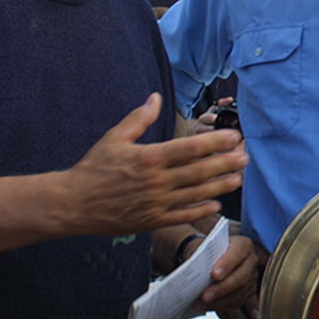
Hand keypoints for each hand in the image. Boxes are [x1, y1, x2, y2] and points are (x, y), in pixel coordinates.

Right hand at [62, 93, 246, 234]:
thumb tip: (155, 97)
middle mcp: (156, 181)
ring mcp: (155, 203)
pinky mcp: (150, 221)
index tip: (234, 136)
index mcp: (149, 158)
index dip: (215, 142)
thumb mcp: (114, 137)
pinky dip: (200, 210)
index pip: (190, 148)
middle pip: (199, 171)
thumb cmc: (94, 168)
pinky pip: (181, 216)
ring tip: (238, 179)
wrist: (72, 204)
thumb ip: (139, 118)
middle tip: (245, 156)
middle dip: (225, 163)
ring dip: (219, 186)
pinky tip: (216, 204)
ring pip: (195, 195)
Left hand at [194, 234, 260, 318]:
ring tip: (202, 307)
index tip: (214, 275)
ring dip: (221, 303)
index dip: (227, 264)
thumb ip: (204, 261)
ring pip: (241, 293)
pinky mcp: (249, 291)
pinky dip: (235, 313)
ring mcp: (252, 277)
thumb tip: (197, 279)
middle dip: (222, 289)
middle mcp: (251, 260)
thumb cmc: (206, 252)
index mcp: (242, 245)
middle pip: (241, 276)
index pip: (237, 253)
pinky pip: (243, 304)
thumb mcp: (203, 250)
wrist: (207, 257)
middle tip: (205, 296)